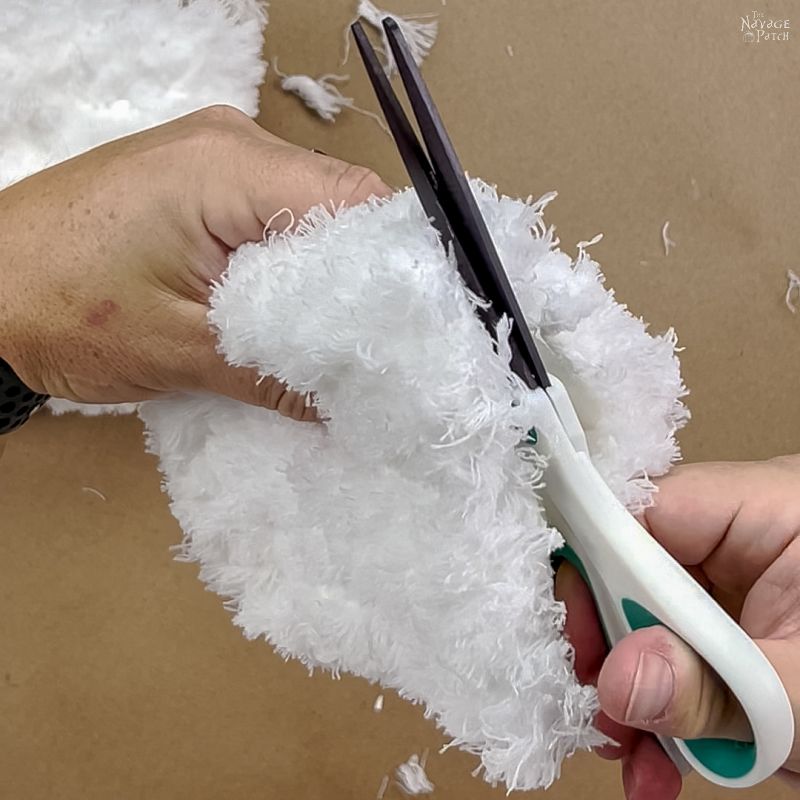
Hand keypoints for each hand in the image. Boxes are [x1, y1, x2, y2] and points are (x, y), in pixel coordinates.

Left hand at [0, 106, 388, 419]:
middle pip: (338, 207)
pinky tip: (282, 313)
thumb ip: (277, 374)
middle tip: (367, 348)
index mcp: (229, 167)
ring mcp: (212, 157)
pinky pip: (271, 216)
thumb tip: (350, 405)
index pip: (354, 202)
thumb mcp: (182, 351)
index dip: (389, 267)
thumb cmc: (57, 308)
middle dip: (357, 280)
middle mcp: (230, 143)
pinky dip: (286, 266)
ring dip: (321, 278)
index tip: (403, 329)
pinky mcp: (198, 182)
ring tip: (322, 338)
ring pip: (308, 215)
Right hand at [556, 455, 799, 798]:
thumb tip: (619, 679)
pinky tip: (662, 761)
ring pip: (652, 621)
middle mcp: (748, 536)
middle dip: (617, 646)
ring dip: (638, 693)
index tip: (577, 637)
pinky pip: (680, 653)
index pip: (649, 510)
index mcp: (774, 510)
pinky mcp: (738, 630)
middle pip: (639, 568)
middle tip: (605, 706)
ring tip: (637, 753)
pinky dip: (666, 709)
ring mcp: (742, 586)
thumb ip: (715, 687)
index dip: (600, 565)